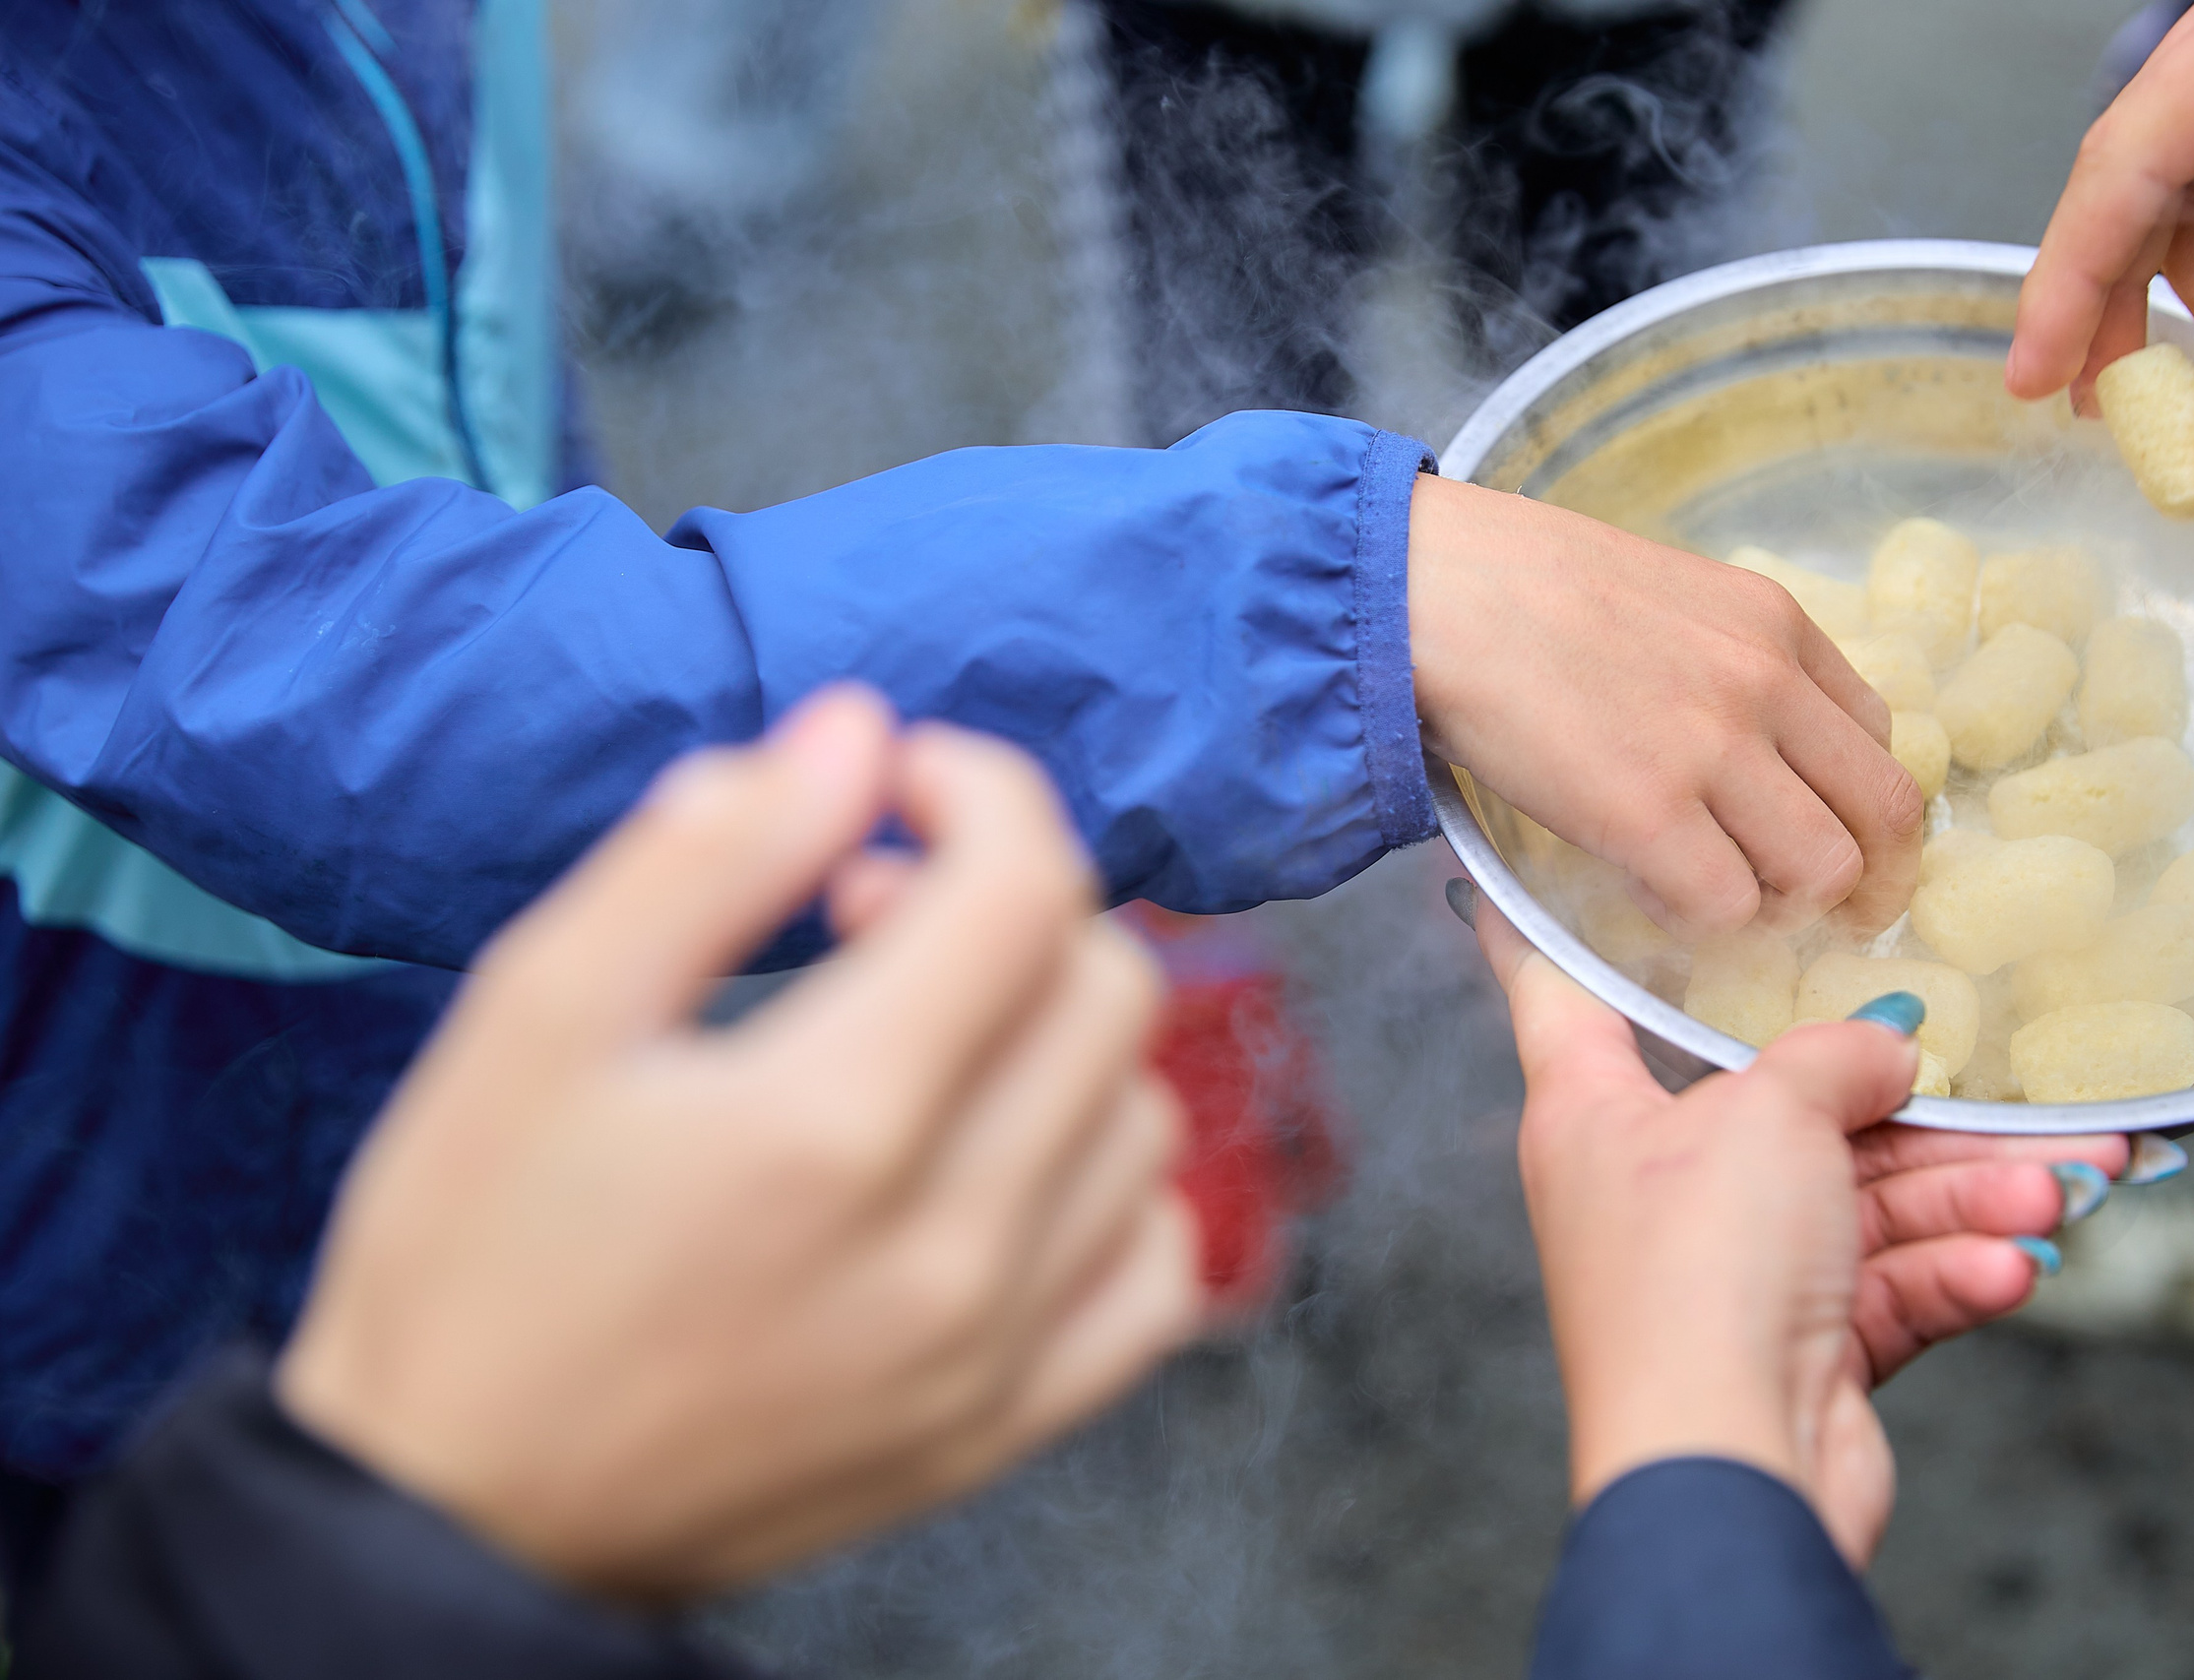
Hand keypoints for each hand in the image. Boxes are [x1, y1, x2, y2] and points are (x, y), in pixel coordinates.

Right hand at [277, 688, 1201, 1599]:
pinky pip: (1159, 1275)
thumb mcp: (537, 1016)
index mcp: (832, 1121)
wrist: (452, 1516)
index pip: (1022, 889)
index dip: (975, 790)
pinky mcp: (1002, 1428)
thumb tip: (852, 733)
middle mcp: (951, 1243)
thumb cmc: (470, 1258)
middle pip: (1106, 988)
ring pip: (1143, 1118)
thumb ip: (708, 857)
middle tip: (874, 910)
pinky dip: (1113, 1186)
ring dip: (1059, 1033)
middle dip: (1007, 900)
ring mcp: (994, 1350)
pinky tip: (1012, 1161)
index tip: (895, 784)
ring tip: (926, 1036)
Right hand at [1410, 475, 1921, 934]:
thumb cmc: (1512, 586)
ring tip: (1719, 902)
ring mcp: (1713, 750)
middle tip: (1826, 916)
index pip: (1878, 734)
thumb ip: (1719, 655)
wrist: (1430, 589)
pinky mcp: (1648, 815)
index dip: (1862, 805)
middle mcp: (1766, 684)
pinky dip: (1699, 922)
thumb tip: (1737, 740)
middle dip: (1869, 881)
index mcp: (1774, 623)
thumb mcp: (1658, 591)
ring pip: (1822, 870)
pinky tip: (1650, 896)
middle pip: (1884, 812)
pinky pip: (1726, 907)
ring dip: (1781, 906)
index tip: (1836, 840)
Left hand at [1471, 890, 2126, 1564]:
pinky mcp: (1805, 1346)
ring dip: (1975, 1192)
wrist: (1731, 1470)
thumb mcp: (1767, 1113)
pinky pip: (1893, 1283)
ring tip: (2072, 1179)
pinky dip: (1958, 1269)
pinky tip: (2012, 1262)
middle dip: (1920, 1107)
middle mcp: (1656, 1185)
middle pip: (1789, 1109)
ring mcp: (1732, 1270)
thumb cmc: (1698, 1277)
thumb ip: (1833, 1057)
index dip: (1548, 927)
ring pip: (1868, 1201)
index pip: (1560, 995)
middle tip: (2028, 1088)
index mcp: (1592, 1113)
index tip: (1519, 870)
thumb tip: (1887, 1050)